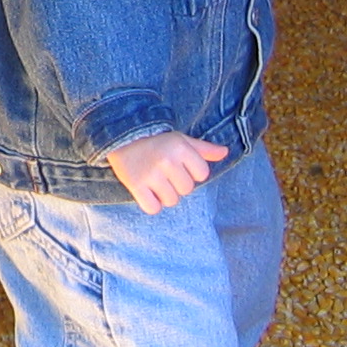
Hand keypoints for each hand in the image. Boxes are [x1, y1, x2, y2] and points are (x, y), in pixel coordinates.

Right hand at [107, 130, 229, 213]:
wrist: (121, 138)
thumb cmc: (156, 142)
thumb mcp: (180, 140)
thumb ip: (203, 149)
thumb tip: (225, 153)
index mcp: (180, 148)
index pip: (202, 174)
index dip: (192, 172)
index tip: (179, 166)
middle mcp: (167, 160)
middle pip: (187, 189)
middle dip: (177, 185)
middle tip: (165, 174)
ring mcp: (151, 174)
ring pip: (171, 200)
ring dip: (165, 195)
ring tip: (156, 182)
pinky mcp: (135, 185)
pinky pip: (153, 208)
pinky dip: (151, 204)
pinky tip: (147, 192)